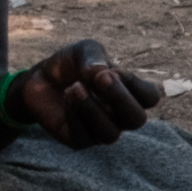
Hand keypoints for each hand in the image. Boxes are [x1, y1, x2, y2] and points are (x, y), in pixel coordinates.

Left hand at [13, 41, 163, 149]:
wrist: (41, 78)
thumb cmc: (71, 65)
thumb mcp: (84, 50)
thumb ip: (94, 56)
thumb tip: (99, 72)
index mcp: (129, 93)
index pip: (150, 98)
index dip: (136, 85)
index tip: (113, 70)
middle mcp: (119, 116)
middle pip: (136, 120)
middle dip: (120, 99)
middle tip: (101, 79)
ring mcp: (101, 130)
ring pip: (110, 134)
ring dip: (93, 109)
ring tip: (75, 87)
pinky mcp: (79, 140)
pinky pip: (84, 138)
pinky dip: (75, 115)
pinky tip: (67, 96)